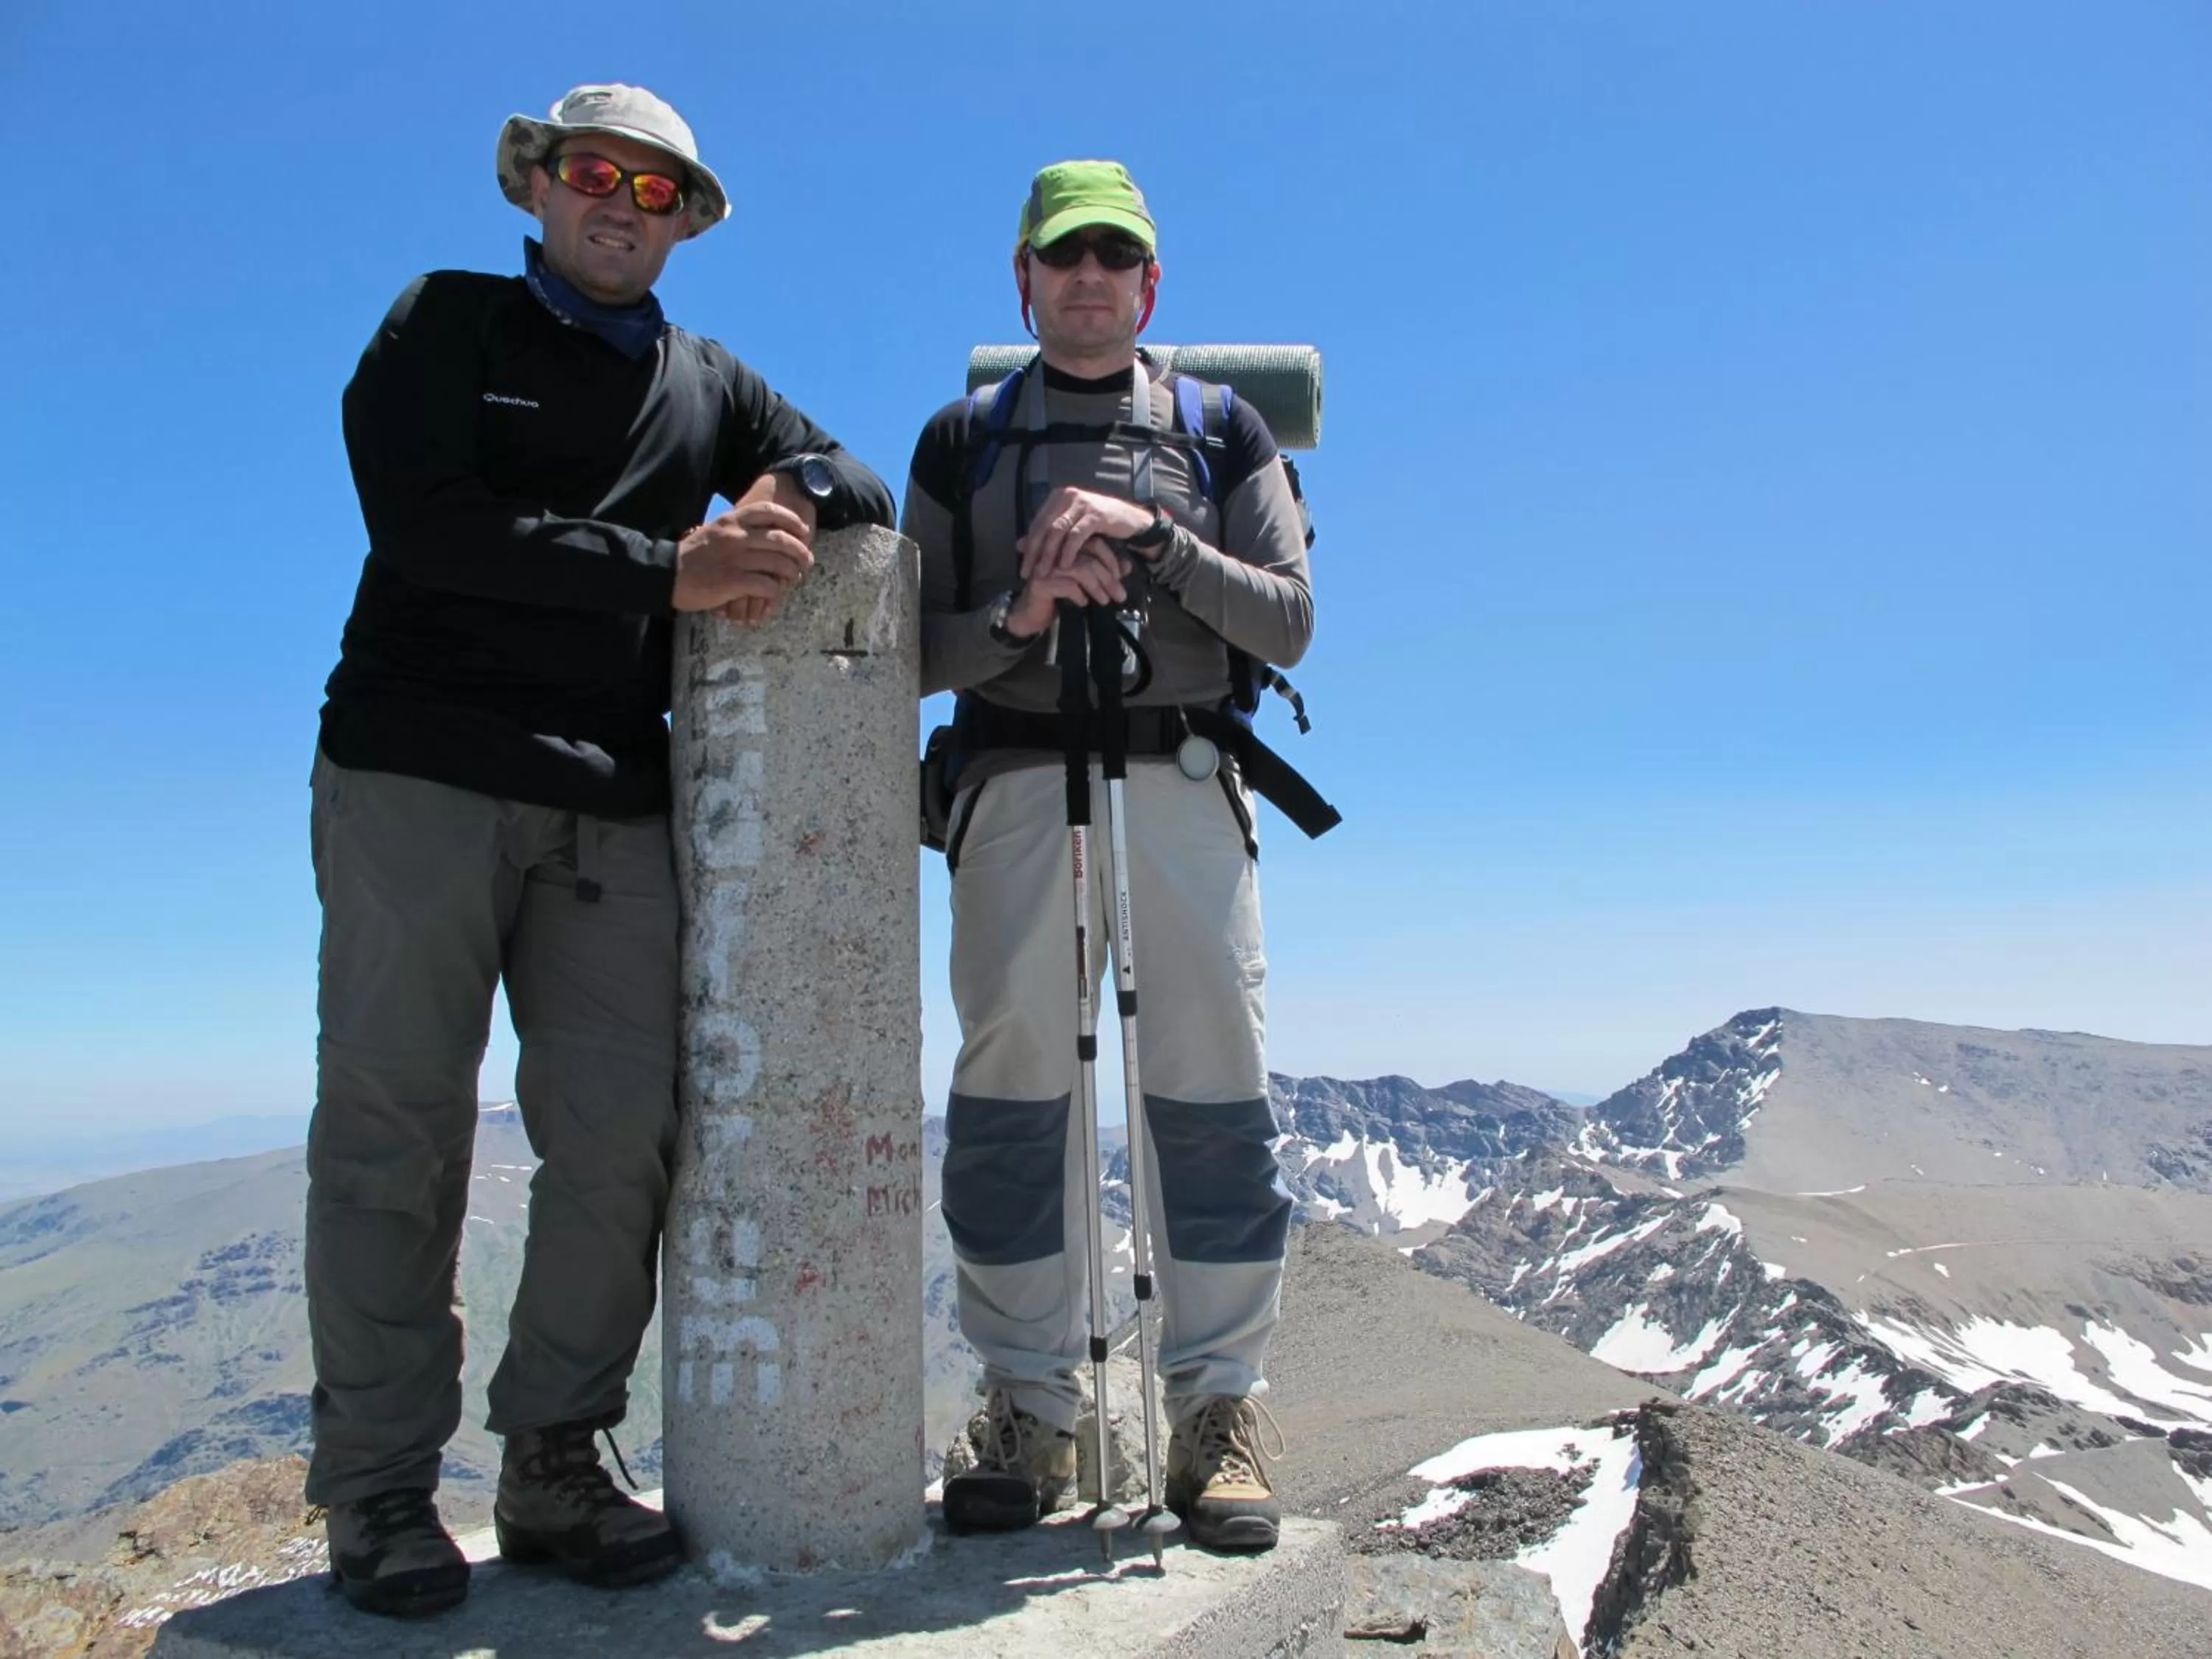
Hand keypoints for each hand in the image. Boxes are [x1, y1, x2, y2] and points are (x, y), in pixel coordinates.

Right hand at [672, 472, 815, 616]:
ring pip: (778, 563)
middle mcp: (737, 536)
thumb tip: (764, 529)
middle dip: (800, 551)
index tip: (802, 530)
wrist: (668, 574)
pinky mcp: (733, 582)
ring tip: (794, 578)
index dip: (791, 520)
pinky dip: (775, 590)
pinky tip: (773, 593)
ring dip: (792, 572)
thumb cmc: (693, 555)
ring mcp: (736, 559)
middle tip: (806, 561)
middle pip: (781, 539)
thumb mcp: (714, 530)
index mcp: (732, 520)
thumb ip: (737, 527)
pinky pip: (766, 585)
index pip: (769, 511)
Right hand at [1005, 538, 1131, 636]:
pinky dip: (1079, 595)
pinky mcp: (1041, 583)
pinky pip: (1068, 585)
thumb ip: (1104, 572)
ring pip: (1082, 570)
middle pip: (1090, 558)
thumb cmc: (1059, 596)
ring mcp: (1047, 566)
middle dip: (1109, 579)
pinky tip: (1083, 603)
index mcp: (1067, 547)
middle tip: (1120, 595)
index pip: (1095, 544)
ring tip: (1105, 601)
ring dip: (1097, 587)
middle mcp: (1057, 552)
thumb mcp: (1085, 583)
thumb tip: (1127, 566)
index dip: (1111, 560)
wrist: (1031, 615)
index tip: (1121, 577)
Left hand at [1016, 486, 1156, 581]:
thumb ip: (1047, 535)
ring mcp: (1082, 503)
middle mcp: (1067, 495)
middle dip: (1035, 553)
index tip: (1023, 568)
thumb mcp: (1070, 528)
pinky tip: (1065, 566)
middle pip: (1044, 527)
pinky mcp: (1095, 514)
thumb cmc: (1098, 525)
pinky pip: (1076, 535)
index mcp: (1058, 496)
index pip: (1037, 523)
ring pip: (1057, 531)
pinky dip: (1068, 551)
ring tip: (1044, 573)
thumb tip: (1018, 546)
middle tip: (1028, 574)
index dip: (1029, 546)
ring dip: (1049, 554)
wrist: (1130, 520)